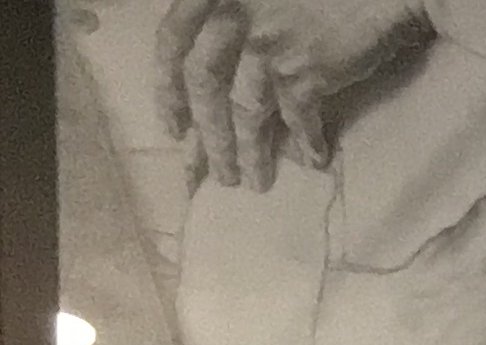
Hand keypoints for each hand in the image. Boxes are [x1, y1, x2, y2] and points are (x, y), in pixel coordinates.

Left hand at [155, 0, 430, 190]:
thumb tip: (225, 80)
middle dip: (208, 135)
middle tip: (216, 173)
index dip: (166, 88)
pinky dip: (306, 143)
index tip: (172, 127)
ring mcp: (266, 44)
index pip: (173, 42)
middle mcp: (231, 15)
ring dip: (248, 152)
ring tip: (254, 181)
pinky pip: (297, 118)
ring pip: (244, 110)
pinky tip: (315, 160)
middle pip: (203, 84)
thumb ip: (235, 19)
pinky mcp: (305, 69)